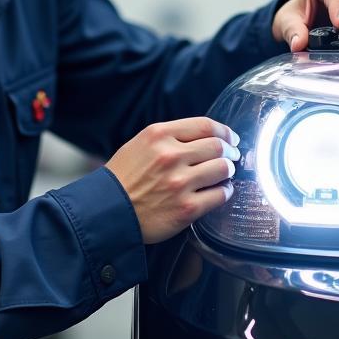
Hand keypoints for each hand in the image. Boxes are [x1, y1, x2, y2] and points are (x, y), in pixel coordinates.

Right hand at [105, 117, 239, 244]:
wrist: (107, 212)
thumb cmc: (123, 179)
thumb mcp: (140, 144)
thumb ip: (170, 137)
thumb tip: (204, 137)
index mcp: (159, 135)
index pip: (205, 125)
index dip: (224, 131)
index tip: (230, 137)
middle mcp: (171, 156)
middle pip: (218, 147)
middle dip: (229, 152)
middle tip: (231, 157)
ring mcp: (179, 183)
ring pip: (223, 169)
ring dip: (227, 172)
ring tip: (223, 175)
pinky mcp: (186, 208)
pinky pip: (220, 195)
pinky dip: (224, 192)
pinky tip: (219, 192)